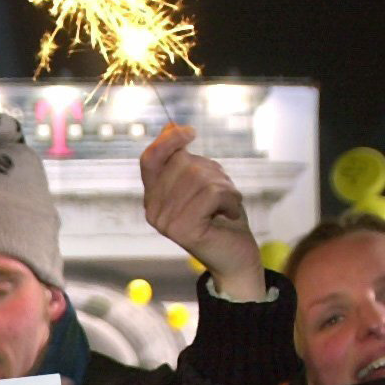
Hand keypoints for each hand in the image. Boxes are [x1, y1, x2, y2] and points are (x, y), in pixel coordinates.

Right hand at [140, 124, 265, 300]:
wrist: (235, 256)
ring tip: (226, 206)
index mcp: (153, 197)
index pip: (150, 159)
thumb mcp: (202, 182)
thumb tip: (170, 127)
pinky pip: (212, 194)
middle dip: (212, 171)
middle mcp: (153, 210)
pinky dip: (230, 199)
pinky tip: (229, 214)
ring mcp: (165, 221)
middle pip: (182, 164)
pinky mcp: (182, 229)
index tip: (191, 132)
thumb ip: (183, 160)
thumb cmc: (221, 217)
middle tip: (221, 195)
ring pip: (199, 177)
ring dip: (224, 187)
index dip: (168, 141)